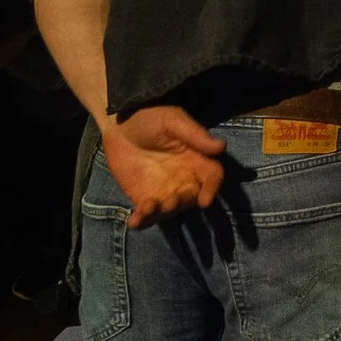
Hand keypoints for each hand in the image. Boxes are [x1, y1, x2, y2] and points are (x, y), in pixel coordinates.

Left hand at [101, 106, 226, 228]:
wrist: (119, 126)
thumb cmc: (150, 119)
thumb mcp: (173, 121)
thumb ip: (195, 135)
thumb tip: (221, 146)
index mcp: (197, 160)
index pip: (212, 177)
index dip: (212, 189)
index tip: (205, 200)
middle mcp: (184, 179)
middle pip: (192, 198)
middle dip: (183, 204)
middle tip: (170, 201)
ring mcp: (164, 191)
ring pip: (170, 210)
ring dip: (162, 214)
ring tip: (147, 209)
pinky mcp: (144, 199)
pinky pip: (146, 216)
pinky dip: (142, 222)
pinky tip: (134, 221)